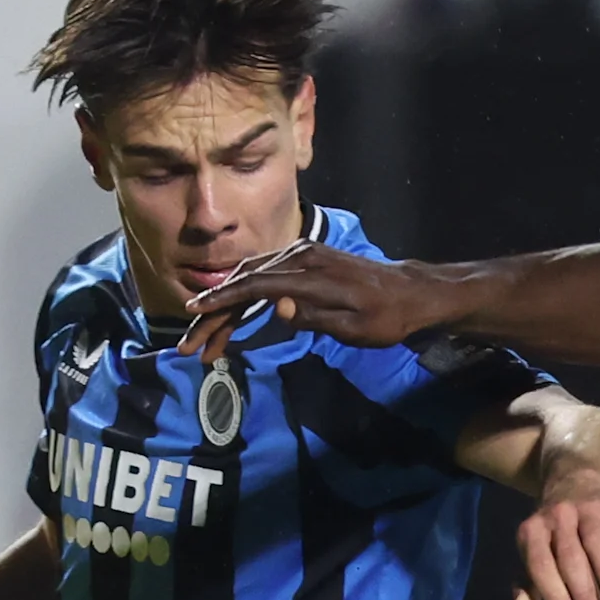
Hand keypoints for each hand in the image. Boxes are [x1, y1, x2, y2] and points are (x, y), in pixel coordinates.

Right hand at [179, 240, 445, 360]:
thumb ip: (313, 316)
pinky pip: (263, 272)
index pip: (256, 285)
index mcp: (310, 275)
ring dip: (223, 305)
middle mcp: (300, 257)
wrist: (409, 293)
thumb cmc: (385, 318)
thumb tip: (277, 306)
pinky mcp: (303, 259)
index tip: (195, 313)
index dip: (223, 299)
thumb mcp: (354, 327)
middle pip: (244, 281)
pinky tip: (228, 312)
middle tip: (190, 344)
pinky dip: (241, 292)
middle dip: (213, 313)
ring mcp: (301, 255)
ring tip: (204, 336)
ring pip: (249, 276)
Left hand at [511, 464, 599, 599]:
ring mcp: (587, 507)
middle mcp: (558, 515)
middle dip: (582, 586)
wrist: (579, 482)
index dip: (551, 588)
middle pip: (569, 554)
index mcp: (533, 530)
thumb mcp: (536, 553)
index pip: (539, 562)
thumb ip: (529, 583)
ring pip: (595, 538)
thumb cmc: (556, 534)